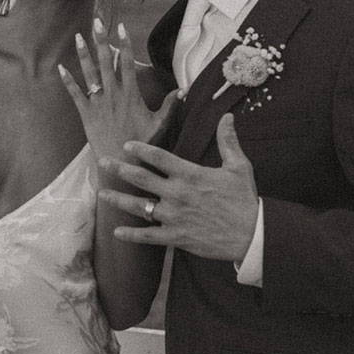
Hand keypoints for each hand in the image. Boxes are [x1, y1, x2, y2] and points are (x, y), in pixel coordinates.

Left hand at [59, 17, 180, 163]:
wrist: (120, 164)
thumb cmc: (142, 146)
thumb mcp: (160, 125)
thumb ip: (171, 106)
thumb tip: (184, 89)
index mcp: (131, 95)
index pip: (127, 64)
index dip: (125, 44)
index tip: (121, 28)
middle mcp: (113, 96)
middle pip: (106, 62)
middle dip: (101, 41)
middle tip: (96, 22)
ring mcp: (98, 104)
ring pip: (89, 74)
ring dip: (83, 54)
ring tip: (77, 36)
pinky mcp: (86, 115)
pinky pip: (74, 94)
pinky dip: (68, 81)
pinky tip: (61, 67)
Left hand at [99, 112, 258, 261]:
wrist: (252, 233)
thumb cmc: (244, 199)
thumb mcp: (239, 166)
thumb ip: (228, 141)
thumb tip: (227, 117)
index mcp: (190, 174)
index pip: (159, 157)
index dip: (140, 149)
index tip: (126, 144)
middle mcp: (177, 193)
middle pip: (141, 178)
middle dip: (119, 169)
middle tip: (102, 162)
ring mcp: (174, 216)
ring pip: (139, 206)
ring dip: (118, 200)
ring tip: (101, 194)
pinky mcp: (176, 236)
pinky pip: (149, 236)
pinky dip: (132, 235)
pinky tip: (117, 232)